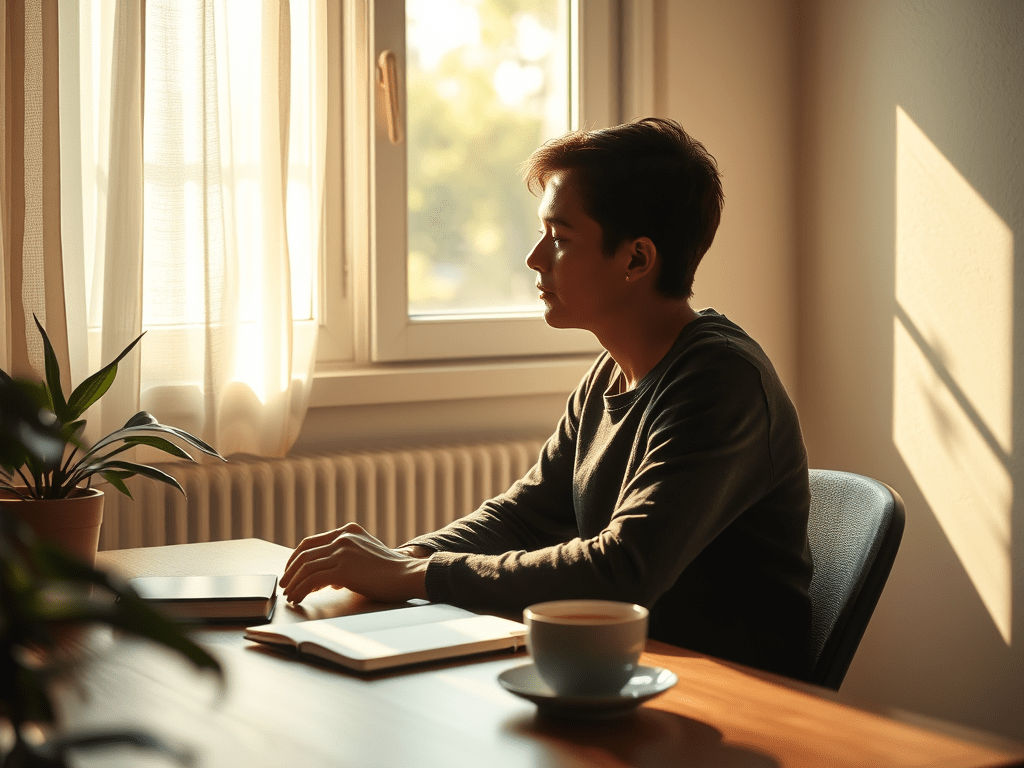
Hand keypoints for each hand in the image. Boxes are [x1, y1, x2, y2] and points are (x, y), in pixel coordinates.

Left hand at [280, 523, 429, 603]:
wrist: (407, 575)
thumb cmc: (390, 572)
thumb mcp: (366, 556)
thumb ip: (346, 561)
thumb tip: (326, 580)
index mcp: (349, 530)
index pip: (311, 542)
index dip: (296, 558)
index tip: (290, 571)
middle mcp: (344, 537)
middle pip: (304, 553)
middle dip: (290, 571)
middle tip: (285, 585)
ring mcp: (343, 551)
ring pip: (306, 566)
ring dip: (294, 583)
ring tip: (290, 595)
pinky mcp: (344, 568)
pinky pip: (313, 580)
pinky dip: (301, 590)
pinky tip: (299, 598)